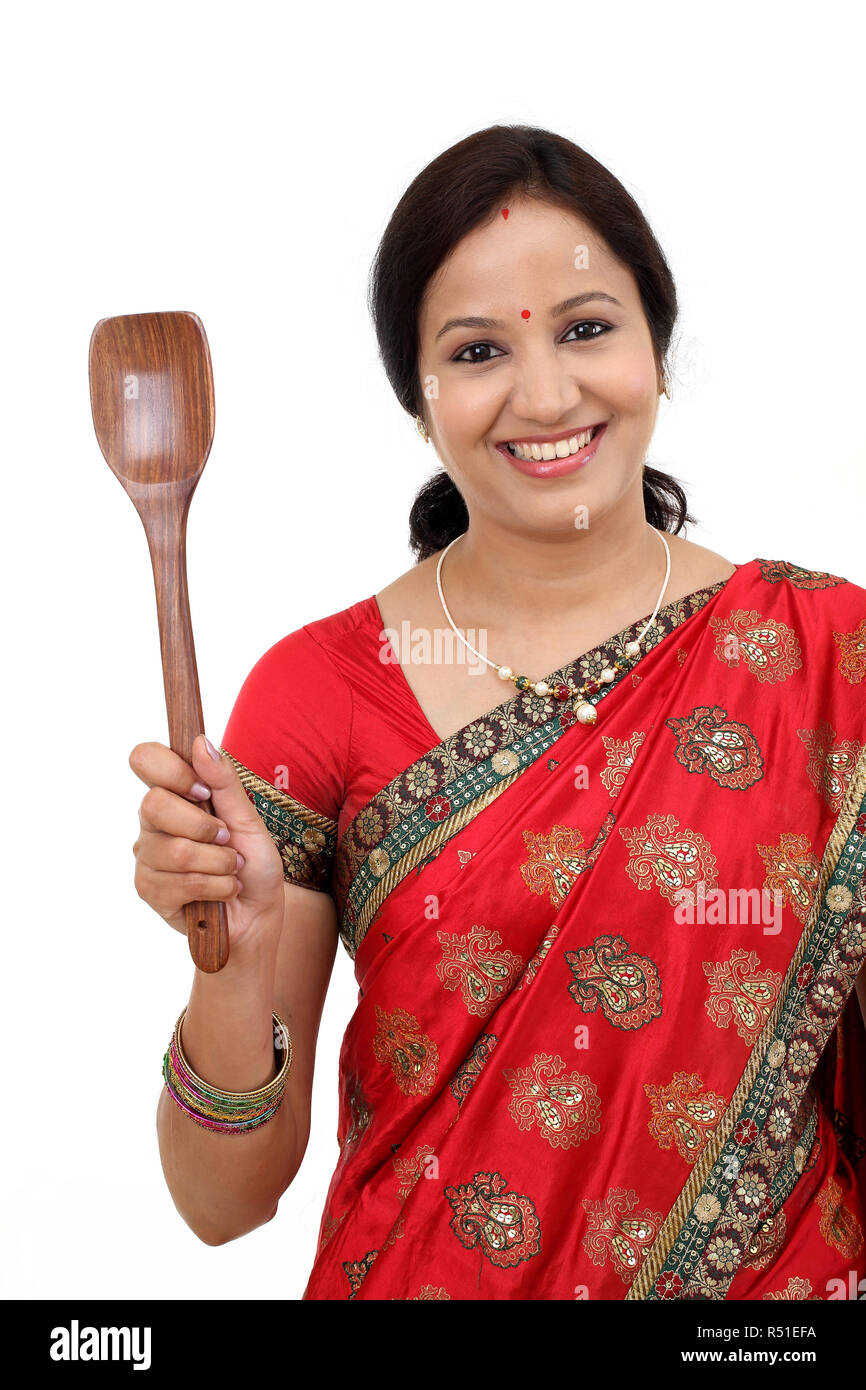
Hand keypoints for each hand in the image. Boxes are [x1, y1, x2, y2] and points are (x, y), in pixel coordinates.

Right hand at [130, 735, 284, 953]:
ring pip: (175, 850)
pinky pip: (180, 882)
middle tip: (226, 840)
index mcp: (175, 794)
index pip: (145, 759)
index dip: (173, 771)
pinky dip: (216, 887)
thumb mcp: (247, 817)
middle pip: (153, 804)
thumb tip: (200, 742)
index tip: (203, 792)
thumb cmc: (253, 863)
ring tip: (230, 870)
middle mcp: (153, 822)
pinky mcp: (149, 890)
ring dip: (219, 863)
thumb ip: (224, 781)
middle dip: (204, 827)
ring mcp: (147, 856)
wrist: (258, 913)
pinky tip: (222, 891)